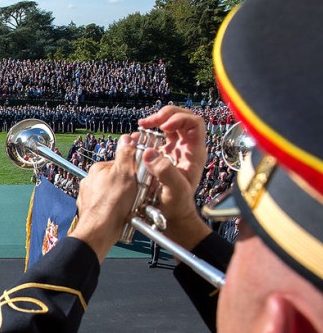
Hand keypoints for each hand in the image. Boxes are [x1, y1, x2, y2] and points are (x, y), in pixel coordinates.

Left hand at [70, 134, 138, 260]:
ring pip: (112, 193)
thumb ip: (126, 154)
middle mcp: (90, 182)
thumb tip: (126, 139)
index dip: (133, 169)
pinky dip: (116, 209)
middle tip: (136, 193)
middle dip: (128, 185)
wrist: (99, 232)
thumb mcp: (125, 173)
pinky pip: (108, 206)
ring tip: (130, 205)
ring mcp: (90, 197)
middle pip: (116, 178)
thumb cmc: (111, 205)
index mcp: (97, 169)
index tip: (140, 176)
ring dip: (123, 198)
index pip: (119, 163)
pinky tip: (122, 214)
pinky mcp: (92, 211)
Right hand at [138, 107, 211, 248]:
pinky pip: (157, 136)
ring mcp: (175, 151)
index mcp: (194, 153)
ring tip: (141, 127)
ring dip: (155, 122)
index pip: (194, 123)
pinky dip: (148, 133)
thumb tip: (150, 153)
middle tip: (147, 123)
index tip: (162, 126)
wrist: (172, 217)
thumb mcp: (174, 190)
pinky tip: (138, 138)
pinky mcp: (163, 155)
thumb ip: (165, 172)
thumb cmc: (177, 206)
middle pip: (181, 118)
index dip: (179, 119)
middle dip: (164, 115)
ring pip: (169, 125)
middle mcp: (186, 148)